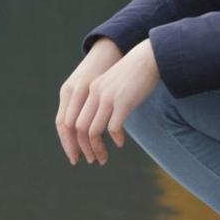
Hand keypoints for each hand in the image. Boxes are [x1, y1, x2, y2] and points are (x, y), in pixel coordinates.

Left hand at [61, 39, 160, 166]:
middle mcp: (94, 93)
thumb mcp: (111, 85)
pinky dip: (114, 138)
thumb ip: (102, 100)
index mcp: (89, 90)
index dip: (71, 140)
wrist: (150, 58)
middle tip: (91, 160)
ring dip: (97, 148)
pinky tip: (120, 143)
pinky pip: (113, 127)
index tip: (78, 154)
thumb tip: (101, 122)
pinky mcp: (123, 102)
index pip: (70, 120)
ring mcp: (108, 97)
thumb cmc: (133, 74)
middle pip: (78, 128)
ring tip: (103, 158)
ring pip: (93, 131)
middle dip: (83, 148)